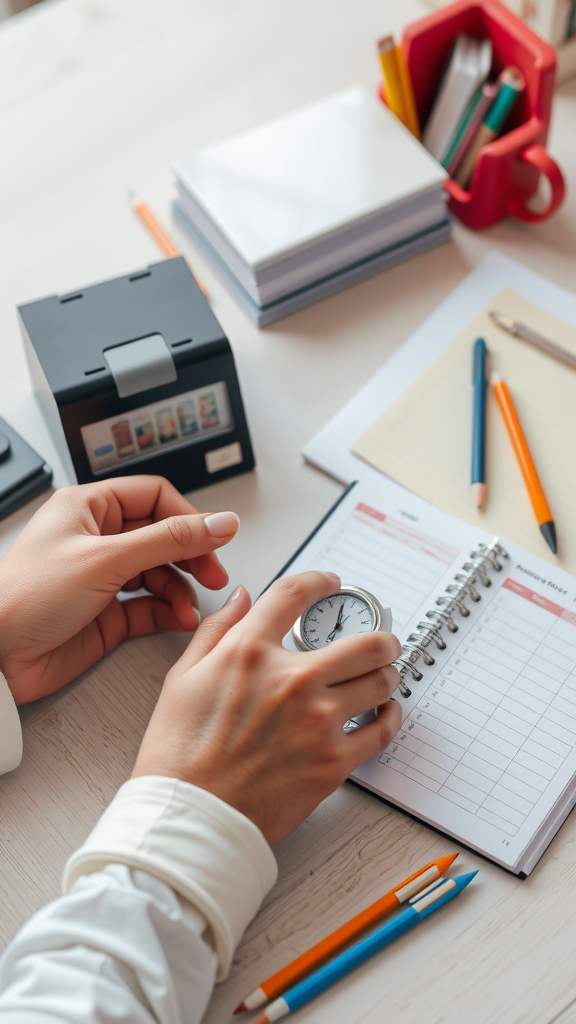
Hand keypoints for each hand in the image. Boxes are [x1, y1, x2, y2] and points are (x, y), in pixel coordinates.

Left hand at [0, 476, 239, 704]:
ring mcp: (102, 576)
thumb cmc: (25, 598)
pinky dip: (168, 612)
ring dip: (181, 590)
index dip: (188, 517)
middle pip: (163, 536)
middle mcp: (97, 538)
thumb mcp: (106, 558)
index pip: (154, 497)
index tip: (217, 538)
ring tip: (188, 609)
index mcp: (89, 507)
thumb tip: (218, 522)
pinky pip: (149, 606)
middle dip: (191, 557)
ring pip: (160, 574)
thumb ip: (169, 540)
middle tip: (213, 575)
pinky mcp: (105, 614)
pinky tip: (178, 620)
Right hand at [133, 571, 401, 844]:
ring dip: (386, 674)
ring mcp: (317, 721)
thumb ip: (217, 630)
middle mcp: (290, 680)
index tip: (330, 584)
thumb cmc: (178, 754)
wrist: (189, 818)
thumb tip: (242, 598)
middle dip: (380, 636)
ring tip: (381, 676)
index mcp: (249, 652)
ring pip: (381, 681)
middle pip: (364, 640)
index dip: (319, 582)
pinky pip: (381, 731)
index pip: (295, 594)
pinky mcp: (333, 761)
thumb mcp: (182, 678)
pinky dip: (388, 717)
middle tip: (380, 640)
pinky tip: (382, 713)